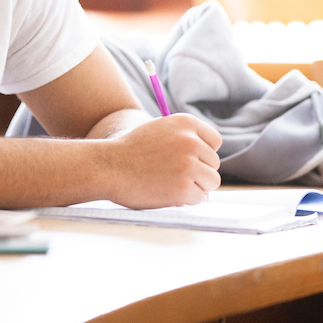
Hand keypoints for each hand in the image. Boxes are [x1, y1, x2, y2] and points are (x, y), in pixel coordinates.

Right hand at [98, 114, 221, 208]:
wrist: (107, 166)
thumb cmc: (131, 151)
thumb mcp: (159, 130)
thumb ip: (184, 139)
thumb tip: (208, 164)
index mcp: (185, 123)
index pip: (214, 141)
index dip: (203, 153)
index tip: (188, 159)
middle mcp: (190, 141)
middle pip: (214, 163)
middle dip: (199, 172)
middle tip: (174, 175)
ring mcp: (188, 165)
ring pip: (212, 181)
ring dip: (197, 186)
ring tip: (173, 184)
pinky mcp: (183, 188)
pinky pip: (200, 198)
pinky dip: (187, 199)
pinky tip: (168, 193)